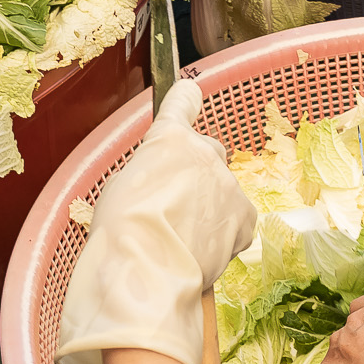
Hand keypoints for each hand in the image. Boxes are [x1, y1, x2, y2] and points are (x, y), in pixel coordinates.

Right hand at [55, 81, 258, 363]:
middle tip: (173, 207)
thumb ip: (147, 172)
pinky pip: (238, 220)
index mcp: (169, 138)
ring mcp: (228, 185)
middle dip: (195, 175)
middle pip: (206, 154)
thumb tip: (157, 183)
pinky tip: (202, 251)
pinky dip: (225, 233)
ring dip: (208, 208)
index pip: (181, 102)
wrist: (146, 270)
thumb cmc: (120, 231)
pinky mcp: (245, 216)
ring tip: (182, 240)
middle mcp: (205, 153)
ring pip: (222, 191)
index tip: (190, 93)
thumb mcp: (119, 187)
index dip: (185, 99)